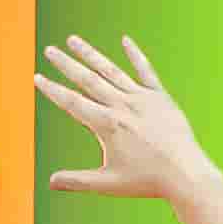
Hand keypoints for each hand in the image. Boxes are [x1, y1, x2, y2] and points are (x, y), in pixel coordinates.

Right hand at [31, 34, 222, 207]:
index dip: (52, 90)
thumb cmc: (147, 181)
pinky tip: (125, 40)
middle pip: (87, 80)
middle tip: (49, 50)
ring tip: (73, 39)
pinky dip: (135, 55)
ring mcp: (141, 98)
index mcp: (106, 125)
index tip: (37, 77)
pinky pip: (145, 71)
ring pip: (111, 70)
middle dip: (65, 64)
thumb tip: (50, 182)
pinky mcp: (160, 97)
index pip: (72, 102)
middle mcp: (122, 106)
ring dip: (90, 54)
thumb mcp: (108, 183)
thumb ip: (77, 180)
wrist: (185, 172)